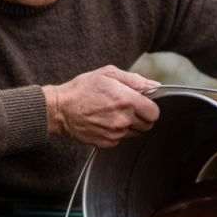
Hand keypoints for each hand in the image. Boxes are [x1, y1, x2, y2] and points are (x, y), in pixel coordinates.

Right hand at [42, 66, 160, 147]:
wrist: (60, 109)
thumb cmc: (83, 88)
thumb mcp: (108, 74)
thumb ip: (135, 80)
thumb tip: (155, 86)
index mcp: (127, 100)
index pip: (154, 112)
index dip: (150, 107)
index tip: (142, 103)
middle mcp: (123, 119)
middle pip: (148, 125)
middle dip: (142, 117)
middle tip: (128, 108)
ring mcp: (115, 133)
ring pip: (135, 133)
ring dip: (130, 125)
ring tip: (113, 114)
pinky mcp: (107, 142)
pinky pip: (121, 139)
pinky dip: (117, 132)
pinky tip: (105, 122)